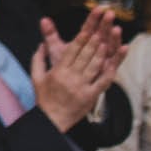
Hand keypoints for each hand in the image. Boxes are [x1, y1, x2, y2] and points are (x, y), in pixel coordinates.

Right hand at [31, 15, 118, 131]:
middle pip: (84, 56)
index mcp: (58, 72)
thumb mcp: (36, 77)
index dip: (80, 40)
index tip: (87, 30)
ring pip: (94, 66)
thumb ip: (38, 59)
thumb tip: (41, 44)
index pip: (71, 52)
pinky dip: (109, 71)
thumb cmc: (44, 98)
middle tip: (101, 30)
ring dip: (102, 53)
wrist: (51, 120)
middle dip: (94, 42)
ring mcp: (82, 87)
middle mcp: (70, 77)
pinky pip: (102, 82)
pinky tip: (114, 63)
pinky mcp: (91, 96)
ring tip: (107, 42)